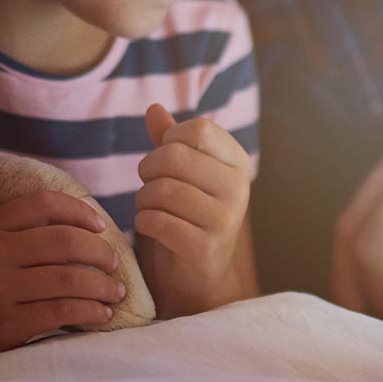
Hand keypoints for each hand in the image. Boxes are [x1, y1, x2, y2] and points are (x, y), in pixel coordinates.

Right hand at [0, 190, 124, 368]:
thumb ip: (24, 232)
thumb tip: (88, 224)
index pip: (44, 204)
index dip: (79, 211)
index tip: (101, 226)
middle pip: (64, 241)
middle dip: (100, 251)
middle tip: (114, 263)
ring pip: (68, 279)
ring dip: (103, 285)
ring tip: (116, 292)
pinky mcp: (7, 324)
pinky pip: (61, 312)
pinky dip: (90, 311)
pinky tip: (102, 314)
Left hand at [133, 103, 254, 317]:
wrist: (199, 274)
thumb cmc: (188, 213)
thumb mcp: (183, 173)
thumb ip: (169, 140)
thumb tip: (153, 108)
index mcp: (238, 164)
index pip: (198, 130)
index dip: (169, 140)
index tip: (166, 159)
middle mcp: (238, 189)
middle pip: (176, 156)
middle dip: (149, 168)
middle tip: (148, 184)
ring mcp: (224, 220)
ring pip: (163, 189)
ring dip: (143, 197)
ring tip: (148, 206)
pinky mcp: (204, 248)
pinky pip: (157, 220)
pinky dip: (143, 220)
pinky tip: (150, 225)